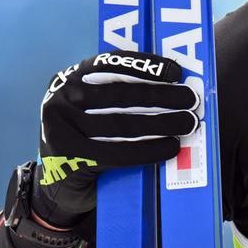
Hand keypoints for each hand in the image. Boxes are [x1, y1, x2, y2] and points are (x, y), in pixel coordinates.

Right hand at [33, 51, 198, 224]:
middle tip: (191, 100)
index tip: (175, 71)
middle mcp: (60, 98)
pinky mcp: (68, 155)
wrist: (56, 183)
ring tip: (188, 123)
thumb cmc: (87, 140)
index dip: (144, 66)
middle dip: (162, 96)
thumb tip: (173, 86)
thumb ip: (117, 94)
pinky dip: (150, 150)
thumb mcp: (91, 110)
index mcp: (69, 80)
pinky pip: (118, 152)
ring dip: (162, 123)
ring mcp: (60, 127)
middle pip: (120, 94)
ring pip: (122, 123)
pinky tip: (171, 147)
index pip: (108, 64)